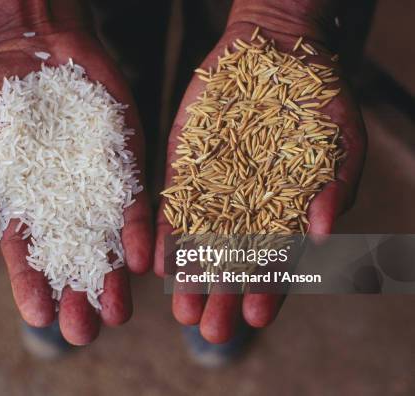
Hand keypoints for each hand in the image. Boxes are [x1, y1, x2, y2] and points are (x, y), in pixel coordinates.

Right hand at [0, 12, 152, 344]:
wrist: (35, 51)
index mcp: (26, 210)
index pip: (29, 258)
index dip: (33, 288)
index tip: (41, 318)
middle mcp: (65, 207)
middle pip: (73, 259)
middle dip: (79, 295)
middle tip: (85, 330)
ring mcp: (97, 187)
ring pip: (108, 241)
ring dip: (115, 277)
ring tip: (118, 312)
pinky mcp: (125, 164)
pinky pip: (134, 203)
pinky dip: (138, 230)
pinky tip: (142, 259)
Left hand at [155, 15, 366, 342]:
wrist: (275, 53)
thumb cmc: (317, 101)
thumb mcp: (340, 140)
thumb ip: (334, 187)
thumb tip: (323, 234)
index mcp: (283, 213)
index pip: (276, 262)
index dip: (267, 290)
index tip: (257, 318)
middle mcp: (244, 210)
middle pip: (232, 262)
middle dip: (222, 296)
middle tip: (210, 331)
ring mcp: (211, 190)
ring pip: (198, 243)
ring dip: (191, 276)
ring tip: (183, 308)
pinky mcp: (182, 167)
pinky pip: (171, 207)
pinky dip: (167, 234)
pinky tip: (158, 262)